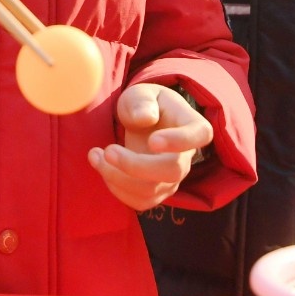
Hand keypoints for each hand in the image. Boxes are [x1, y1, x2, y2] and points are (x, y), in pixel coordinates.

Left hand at [89, 83, 212, 210]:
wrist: (142, 122)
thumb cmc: (144, 104)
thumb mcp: (141, 94)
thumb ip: (142, 102)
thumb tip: (146, 118)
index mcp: (191, 124)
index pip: (199, 135)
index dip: (179, 141)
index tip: (152, 140)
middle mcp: (187, 156)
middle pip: (172, 170)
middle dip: (135, 165)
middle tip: (107, 150)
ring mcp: (173, 178)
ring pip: (151, 190)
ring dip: (117, 177)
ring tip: (95, 155)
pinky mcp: (156, 192)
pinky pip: (139, 201)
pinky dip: (116, 188)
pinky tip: (102, 167)